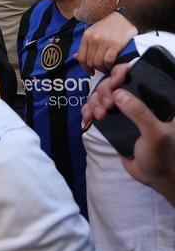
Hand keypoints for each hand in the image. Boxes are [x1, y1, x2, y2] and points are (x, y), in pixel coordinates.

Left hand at [75, 11, 136, 73]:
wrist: (126, 17)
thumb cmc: (110, 26)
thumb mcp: (94, 32)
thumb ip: (86, 45)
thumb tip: (75, 57)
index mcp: (86, 36)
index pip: (81, 57)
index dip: (85, 67)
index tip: (90, 71)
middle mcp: (93, 39)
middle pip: (90, 61)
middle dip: (95, 68)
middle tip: (101, 69)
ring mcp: (104, 42)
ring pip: (98, 62)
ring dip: (103, 68)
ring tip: (107, 68)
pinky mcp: (115, 44)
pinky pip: (108, 60)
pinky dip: (110, 65)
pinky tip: (112, 64)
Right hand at [83, 63, 174, 204]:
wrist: (153, 177)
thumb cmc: (162, 156)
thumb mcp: (155, 134)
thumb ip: (139, 112)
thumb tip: (118, 93)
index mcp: (156, 99)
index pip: (138, 74)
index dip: (123, 72)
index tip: (115, 82)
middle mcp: (140, 100)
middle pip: (113, 83)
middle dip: (105, 92)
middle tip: (106, 107)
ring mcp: (126, 111)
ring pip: (102, 95)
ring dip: (95, 102)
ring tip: (98, 116)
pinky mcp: (114, 121)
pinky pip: (96, 108)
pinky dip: (88, 110)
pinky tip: (88, 118)